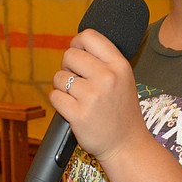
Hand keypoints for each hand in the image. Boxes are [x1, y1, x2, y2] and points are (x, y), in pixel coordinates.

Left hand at [49, 29, 146, 161]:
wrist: (126, 145)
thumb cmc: (121, 111)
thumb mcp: (124, 78)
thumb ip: (104, 61)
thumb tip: (75, 45)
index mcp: (119, 65)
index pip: (89, 36)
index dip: (77, 43)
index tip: (78, 55)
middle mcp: (107, 77)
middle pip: (69, 55)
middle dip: (68, 67)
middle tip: (77, 81)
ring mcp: (92, 96)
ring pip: (59, 77)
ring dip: (62, 86)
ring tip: (77, 97)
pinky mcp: (78, 114)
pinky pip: (54, 96)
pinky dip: (59, 102)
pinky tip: (72, 108)